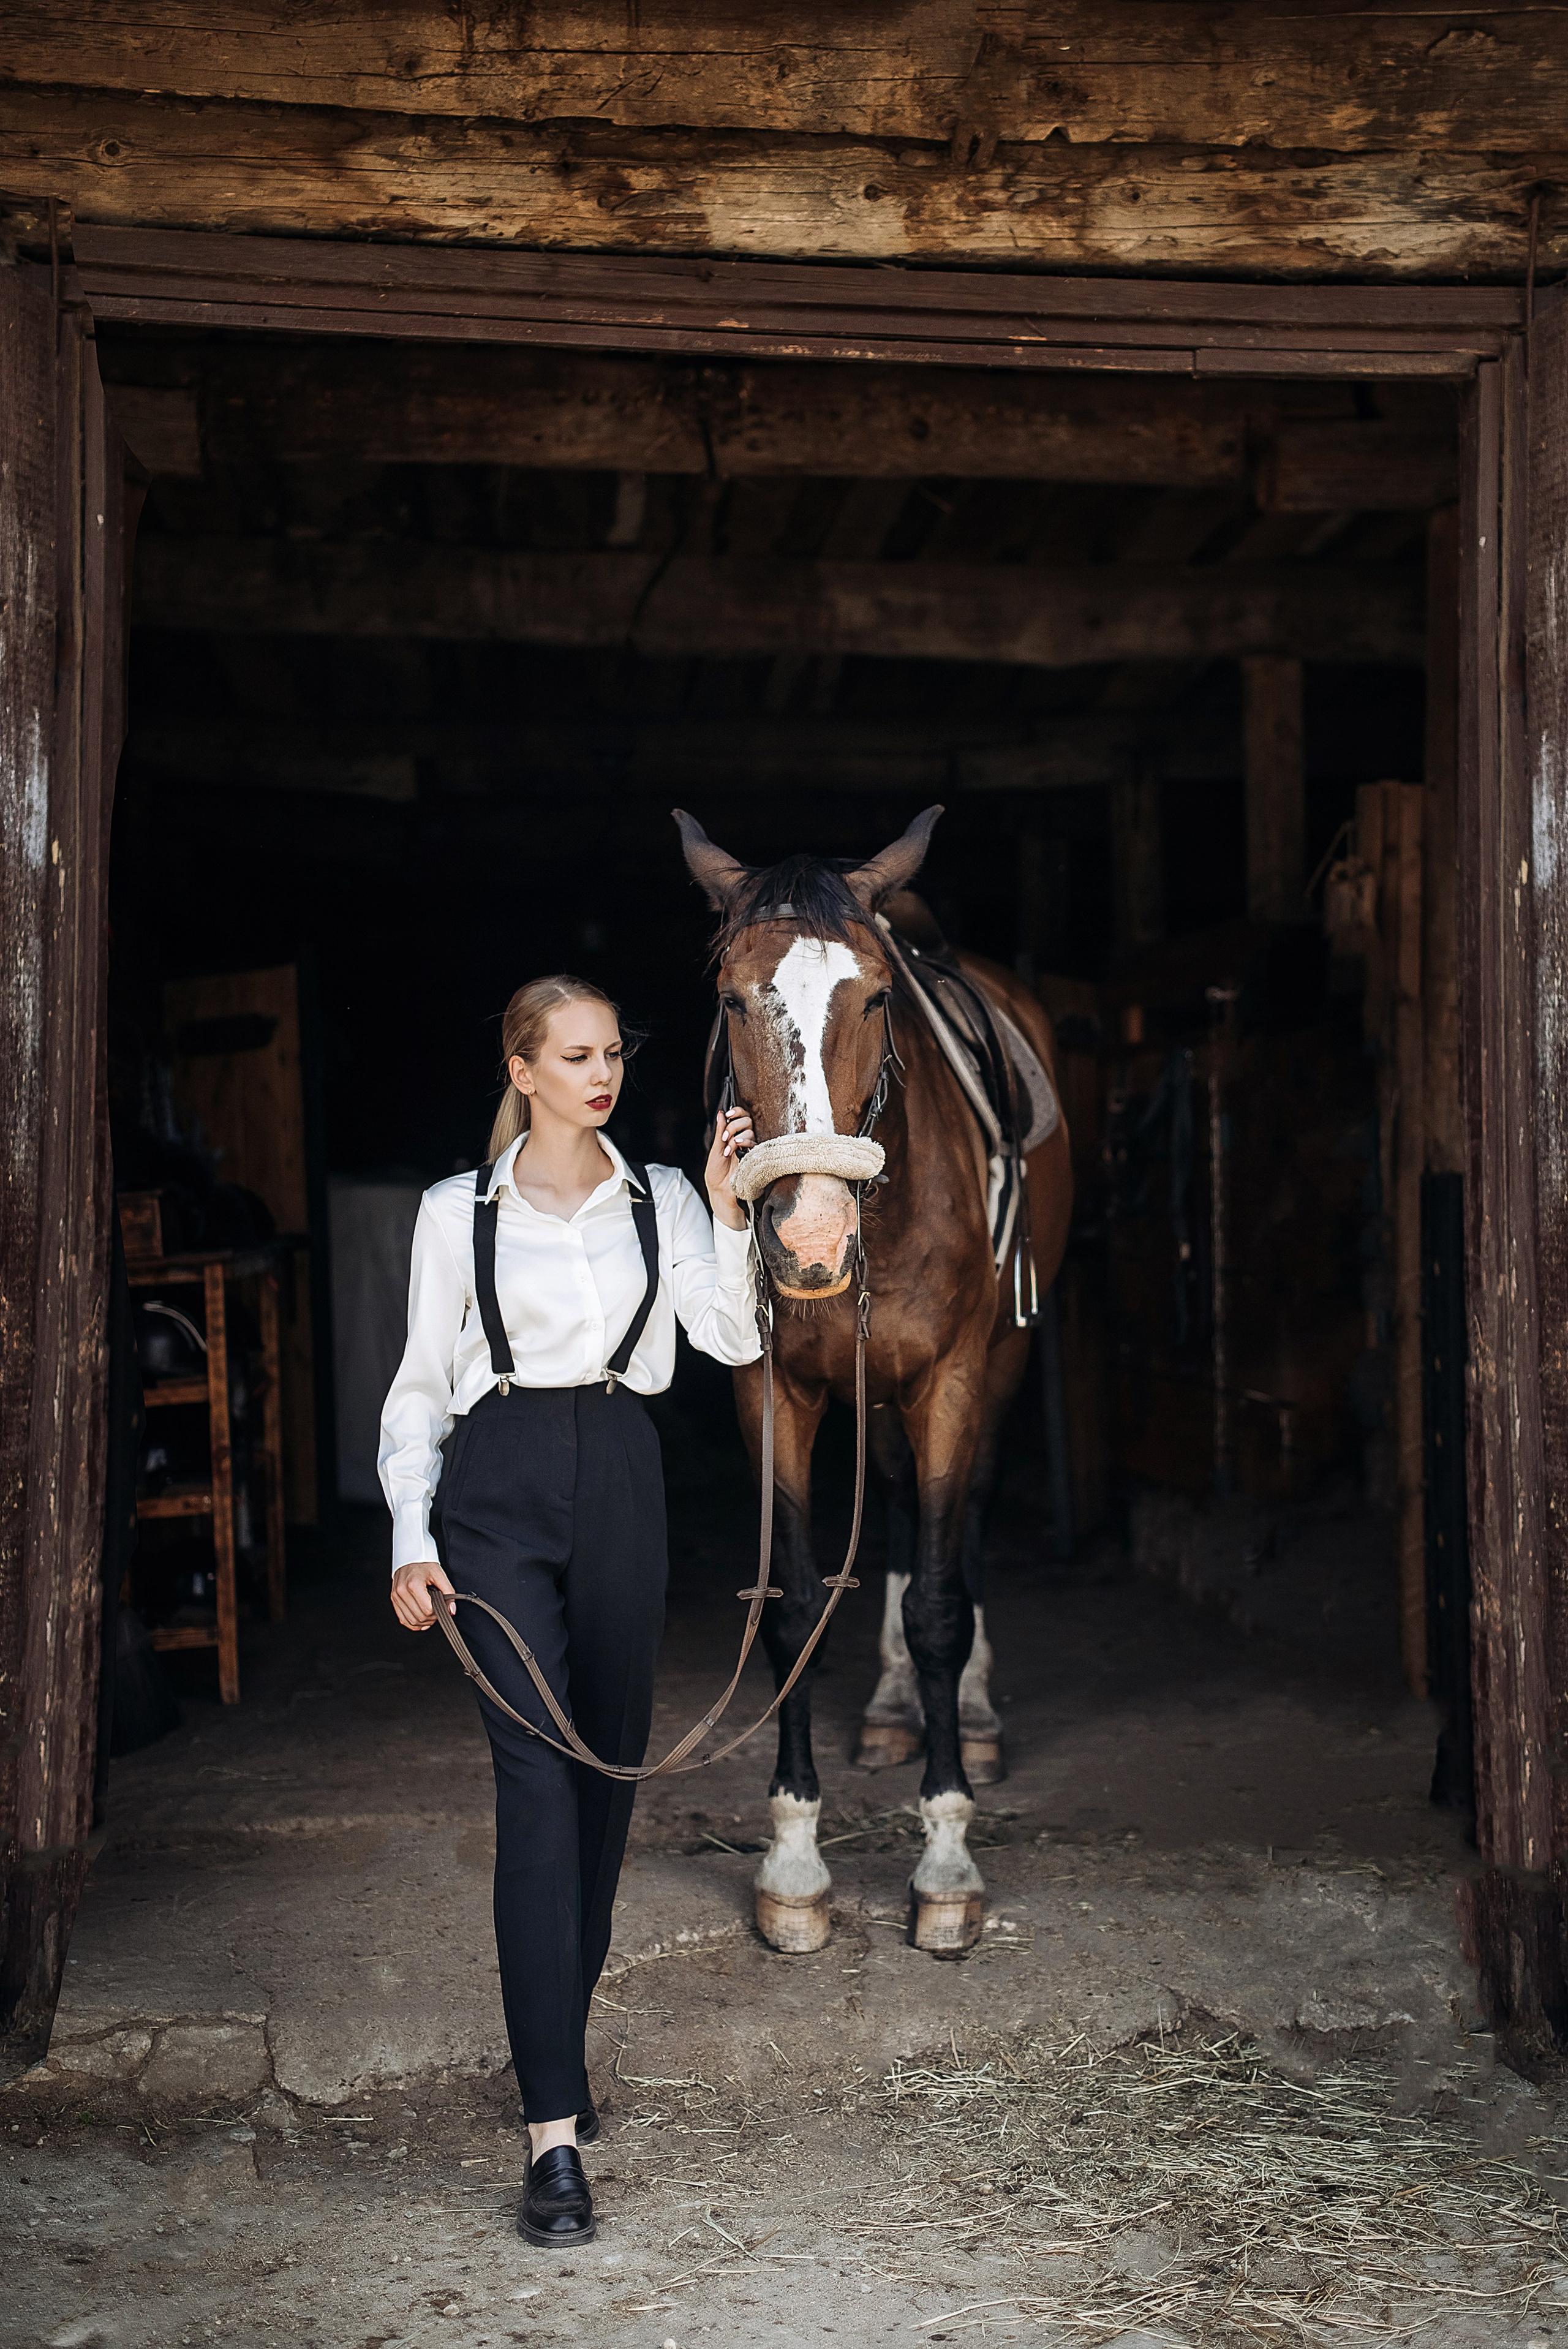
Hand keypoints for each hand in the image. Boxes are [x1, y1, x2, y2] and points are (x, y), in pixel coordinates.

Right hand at [391, 1559, 455, 1629]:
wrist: (410, 1556)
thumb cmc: (424, 1564)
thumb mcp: (440, 1575)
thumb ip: (448, 1592)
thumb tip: (451, 1610)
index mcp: (413, 1585)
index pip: (427, 1610)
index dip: (437, 1613)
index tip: (441, 1607)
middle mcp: (402, 1591)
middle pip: (419, 1617)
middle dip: (431, 1619)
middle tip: (437, 1611)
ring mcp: (396, 1596)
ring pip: (411, 1621)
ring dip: (422, 1623)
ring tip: (429, 1615)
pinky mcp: (394, 1599)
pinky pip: (402, 1619)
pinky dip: (412, 1623)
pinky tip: (420, 1619)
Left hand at [704, 1106, 754, 1230]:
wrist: (721, 1190)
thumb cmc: (716, 1172)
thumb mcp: (716, 1149)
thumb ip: (720, 1131)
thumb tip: (721, 1113)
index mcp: (732, 1136)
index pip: (741, 1116)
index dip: (737, 1111)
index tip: (728, 1114)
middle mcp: (743, 1140)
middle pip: (747, 1120)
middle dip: (735, 1125)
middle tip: (725, 1137)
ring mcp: (750, 1148)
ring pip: (750, 1131)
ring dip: (737, 1137)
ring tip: (728, 1150)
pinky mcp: (755, 1156)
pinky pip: (754, 1143)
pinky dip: (744, 1142)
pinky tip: (737, 1149)